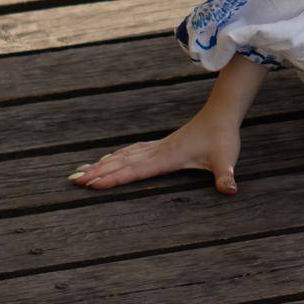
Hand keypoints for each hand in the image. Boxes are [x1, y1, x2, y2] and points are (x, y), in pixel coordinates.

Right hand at [66, 108, 241, 193]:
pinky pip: (132, 151)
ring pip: (123, 156)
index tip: (92, 184)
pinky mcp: (161, 145)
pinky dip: (116, 156)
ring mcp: (157, 147)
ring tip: (80, 171)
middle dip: (97, 172)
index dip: (114, 178)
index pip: (136, 171)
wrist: (222, 112)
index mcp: (168, 157)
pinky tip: (107, 157)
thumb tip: (230, 190)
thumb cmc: (223, 137)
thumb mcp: (226, 159)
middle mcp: (158, 151)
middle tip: (72, 180)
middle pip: (122, 163)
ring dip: (102, 164)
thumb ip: (226, 176)